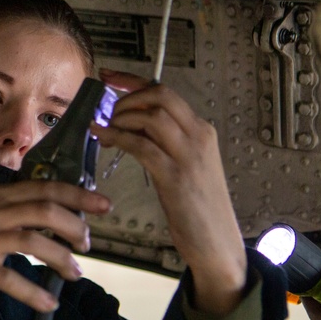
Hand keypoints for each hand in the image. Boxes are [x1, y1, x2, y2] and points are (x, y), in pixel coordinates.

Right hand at [0, 180, 111, 311]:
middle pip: (43, 210)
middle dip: (75, 225)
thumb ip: (9, 209)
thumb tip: (48, 214)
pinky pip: (8, 278)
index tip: (104, 203)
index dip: (76, 195)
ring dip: (60, 257)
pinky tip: (48, 303)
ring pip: (31, 240)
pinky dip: (32, 292)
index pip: (42, 188)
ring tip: (75, 273)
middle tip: (88, 244)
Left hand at [90, 68, 245, 313]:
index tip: (108, 77)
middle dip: (127, 97)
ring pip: (152, 116)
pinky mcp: (175, 176)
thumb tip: (130, 126)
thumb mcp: (186, 165)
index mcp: (202, 131)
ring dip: (122, 118)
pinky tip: (103, 138)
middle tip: (107, 111)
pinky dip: (118, 137)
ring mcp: (189, 155)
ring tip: (106, 129)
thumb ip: (165, 143)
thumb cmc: (197, 207)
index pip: (166, 91)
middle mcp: (199, 136)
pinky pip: (142, 145)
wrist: (217, 242)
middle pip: (161, 95)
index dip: (133, 81)